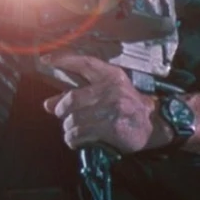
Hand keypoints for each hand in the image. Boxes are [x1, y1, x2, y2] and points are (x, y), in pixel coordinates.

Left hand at [41, 52, 173, 154]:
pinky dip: (73, 138)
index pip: (84, 63)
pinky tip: (76, 139)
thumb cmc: (127, 106)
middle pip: (71, 98)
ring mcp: (112, 109)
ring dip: (68, 127)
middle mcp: (111, 90)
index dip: (64, 59)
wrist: (154, 124)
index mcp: (111, 76)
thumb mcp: (107, 93)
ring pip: (73, 119)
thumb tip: (48, 104)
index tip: (46, 60)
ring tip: (72, 130)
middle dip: (61, 109)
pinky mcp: (111, 127)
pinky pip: (80, 133)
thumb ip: (78, 94)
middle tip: (62, 114)